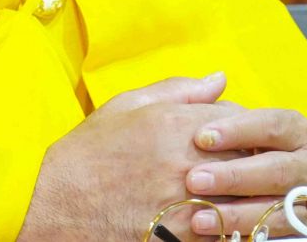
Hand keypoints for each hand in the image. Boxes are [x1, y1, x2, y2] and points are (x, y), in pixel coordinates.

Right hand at [17, 74, 246, 241]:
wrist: (58, 206)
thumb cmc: (89, 154)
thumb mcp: (125, 107)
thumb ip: (178, 90)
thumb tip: (218, 79)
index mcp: (174, 123)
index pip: (237, 116)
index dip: (237, 123)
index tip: (227, 133)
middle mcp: (187, 161)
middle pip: (248, 155)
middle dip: (245, 156)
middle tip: (233, 162)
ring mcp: (188, 202)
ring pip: (243, 194)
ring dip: (241, 191)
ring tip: (226, 191)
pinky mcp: (184, 236)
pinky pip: (226, 228)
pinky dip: (227, 222)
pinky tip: (212, 215)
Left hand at [182, 108, 306, 237]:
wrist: (210, 188)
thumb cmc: (205, 147)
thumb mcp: (194, 117)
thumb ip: (199, 97)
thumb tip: (217, 79)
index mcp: (290, 130)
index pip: (273, 124)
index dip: (240, 130)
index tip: (202, 137)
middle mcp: (303, 163)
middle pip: (277, 170)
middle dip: (235, 176)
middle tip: (194, 180)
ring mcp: (302, 197)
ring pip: (277, 206)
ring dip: (237, 212)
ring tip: (198, 216)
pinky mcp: (296, 227)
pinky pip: (275, 233)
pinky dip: (245, 232)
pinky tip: (213, 230)